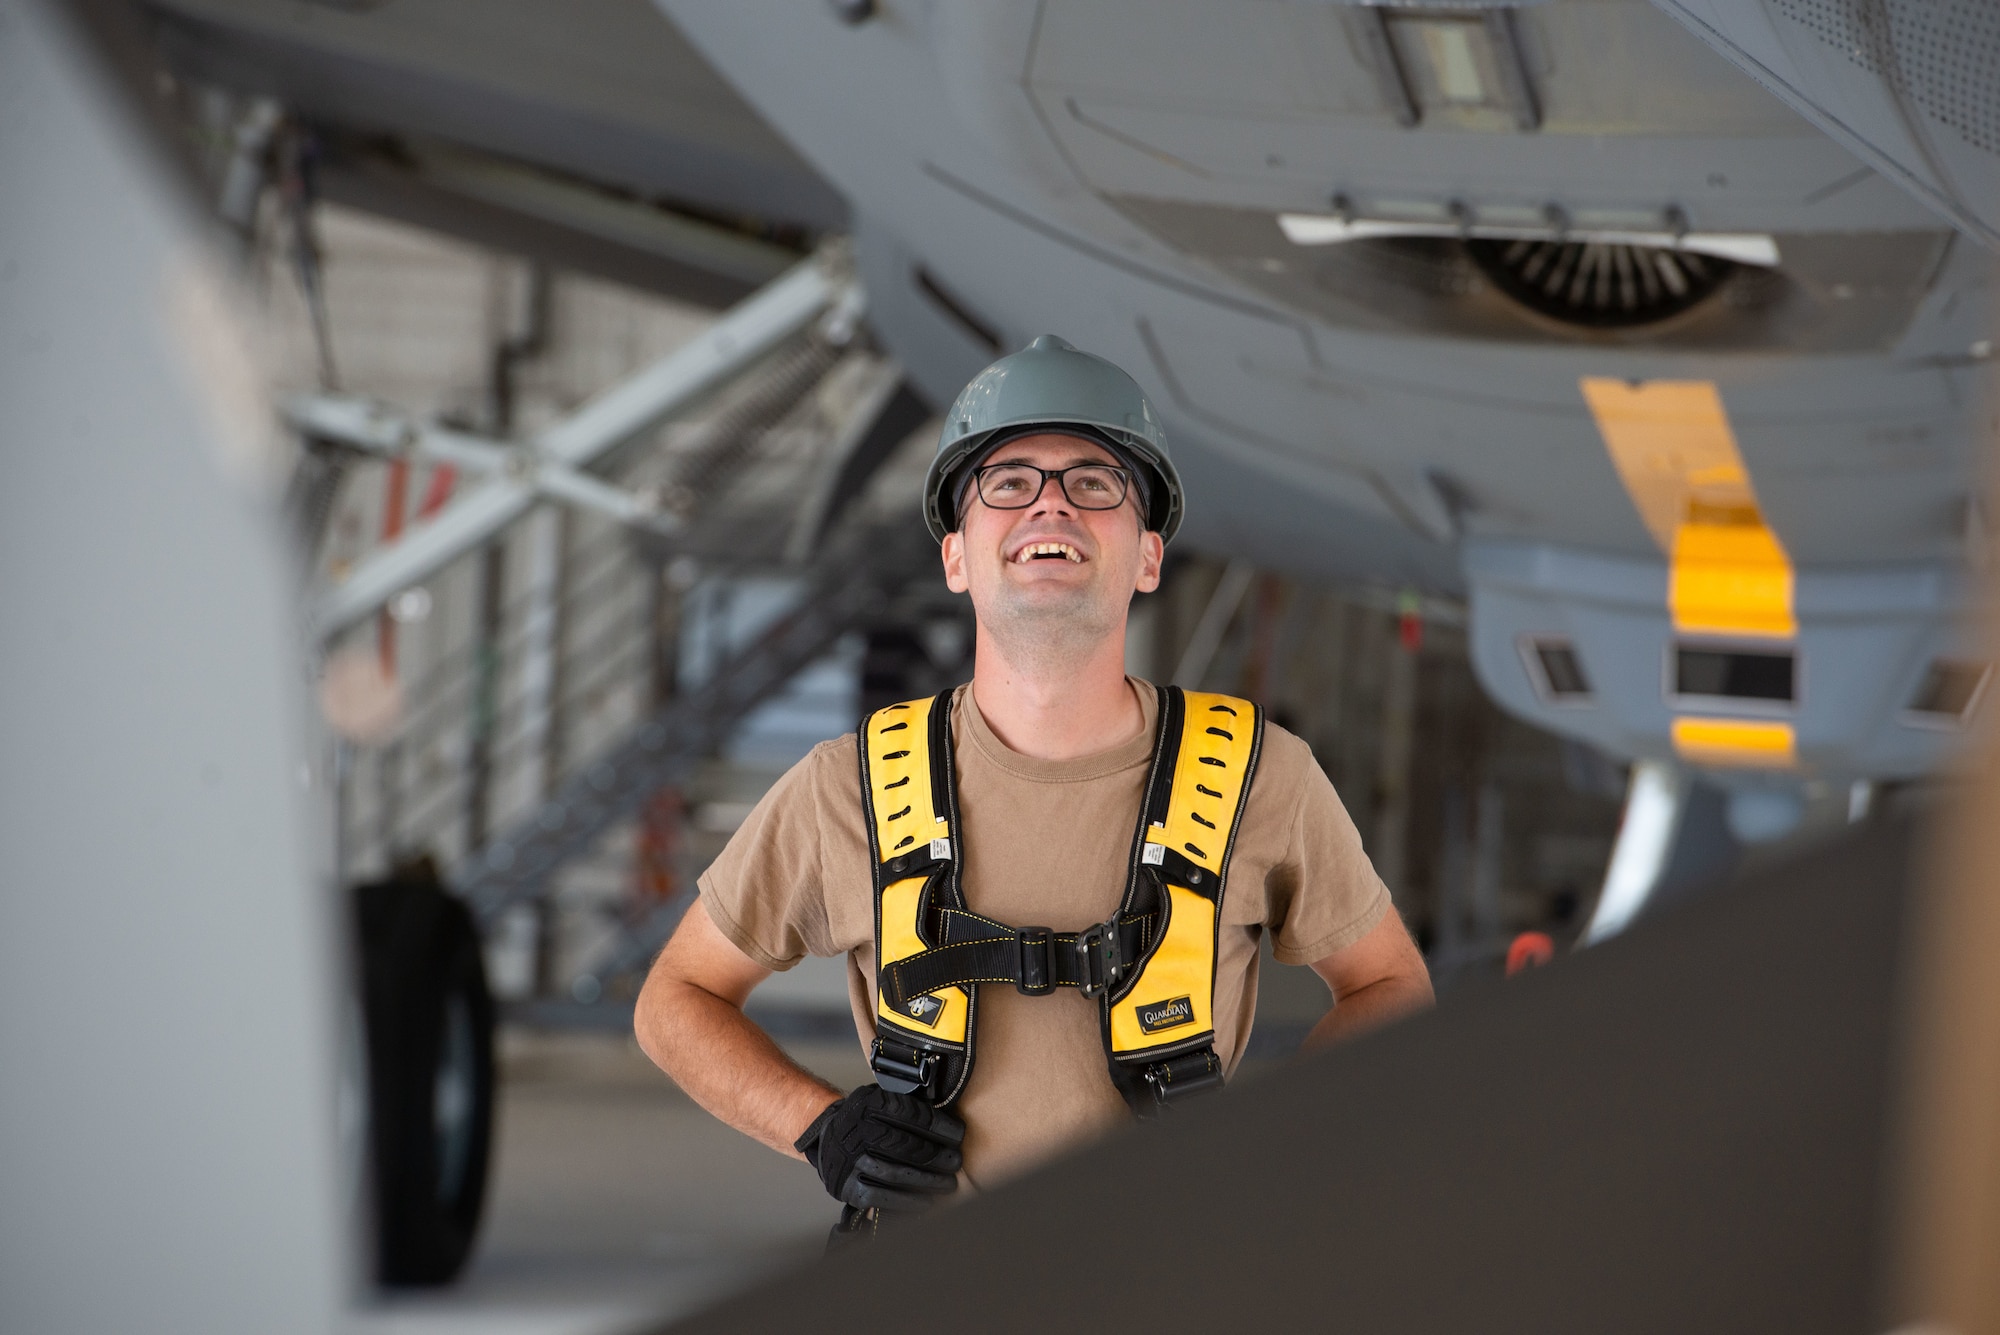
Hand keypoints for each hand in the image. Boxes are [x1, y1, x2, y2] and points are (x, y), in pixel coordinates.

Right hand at [794, 1084, 965, 1212]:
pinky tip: (925, 1201)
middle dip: (937, 1156)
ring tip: (947, 1184)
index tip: (958, 1135)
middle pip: (906, 1146)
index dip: (939, 1126)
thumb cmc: (864, 1119)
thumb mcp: (880, 1099)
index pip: (911, 1114)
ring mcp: (851, 1160)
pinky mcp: (847, 1186)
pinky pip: (882, 1196)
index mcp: (869, 1104)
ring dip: (928, 1181)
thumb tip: (948, 1120)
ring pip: (897, 1173)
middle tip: (956, 1162)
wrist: (827, 1136)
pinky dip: (907, 1201)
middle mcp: (858, 1131)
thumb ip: (907, 1106)